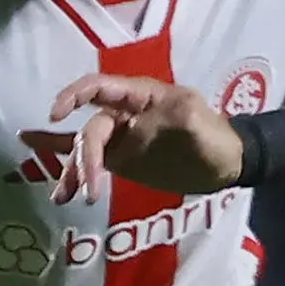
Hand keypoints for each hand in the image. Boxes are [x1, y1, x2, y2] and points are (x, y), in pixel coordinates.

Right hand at [44, 73, 242, 202]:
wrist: (227, 163)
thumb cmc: (214, 134)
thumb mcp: (198, 120)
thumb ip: (172, 119)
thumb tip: (139, 127)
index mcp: (139, 96)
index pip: (98, 88)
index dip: (74, 96)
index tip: (57, 115)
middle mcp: (123, 115)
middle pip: (91, 130)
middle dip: (85, 158)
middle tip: (90, 189)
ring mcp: (121, 139)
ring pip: (85, 149)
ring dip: (72, 171)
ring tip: (64, 196)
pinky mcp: (122, 162)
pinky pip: (92, 164)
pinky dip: (73, 174)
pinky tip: (59, 191)